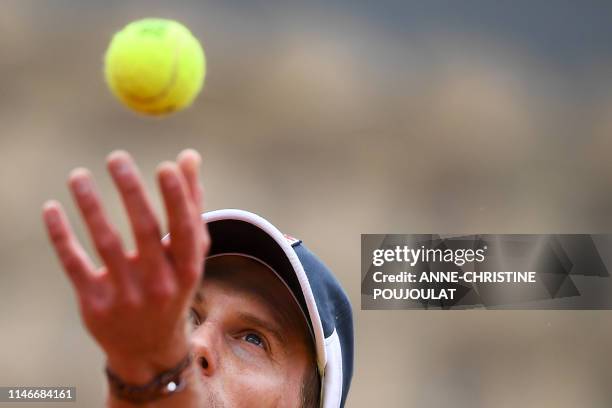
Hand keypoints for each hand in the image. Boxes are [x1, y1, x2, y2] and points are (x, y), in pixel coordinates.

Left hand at [42, 149, 208, 383]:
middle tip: (117, 157)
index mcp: (186, 270)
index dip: (177, 199)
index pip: (185, 230)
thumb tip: (188, 155)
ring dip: (91, 206)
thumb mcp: (187, 253)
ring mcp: (126, 297)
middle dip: (132, 192)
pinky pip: (74, 264)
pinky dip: (62, 235)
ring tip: (78, 175)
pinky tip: (52, 208)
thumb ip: (190, 204)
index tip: (165, 166)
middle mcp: (159, 285)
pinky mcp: (94, 305)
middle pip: (145, 232)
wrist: (148, 345)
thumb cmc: (170, 283)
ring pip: (106, 243)